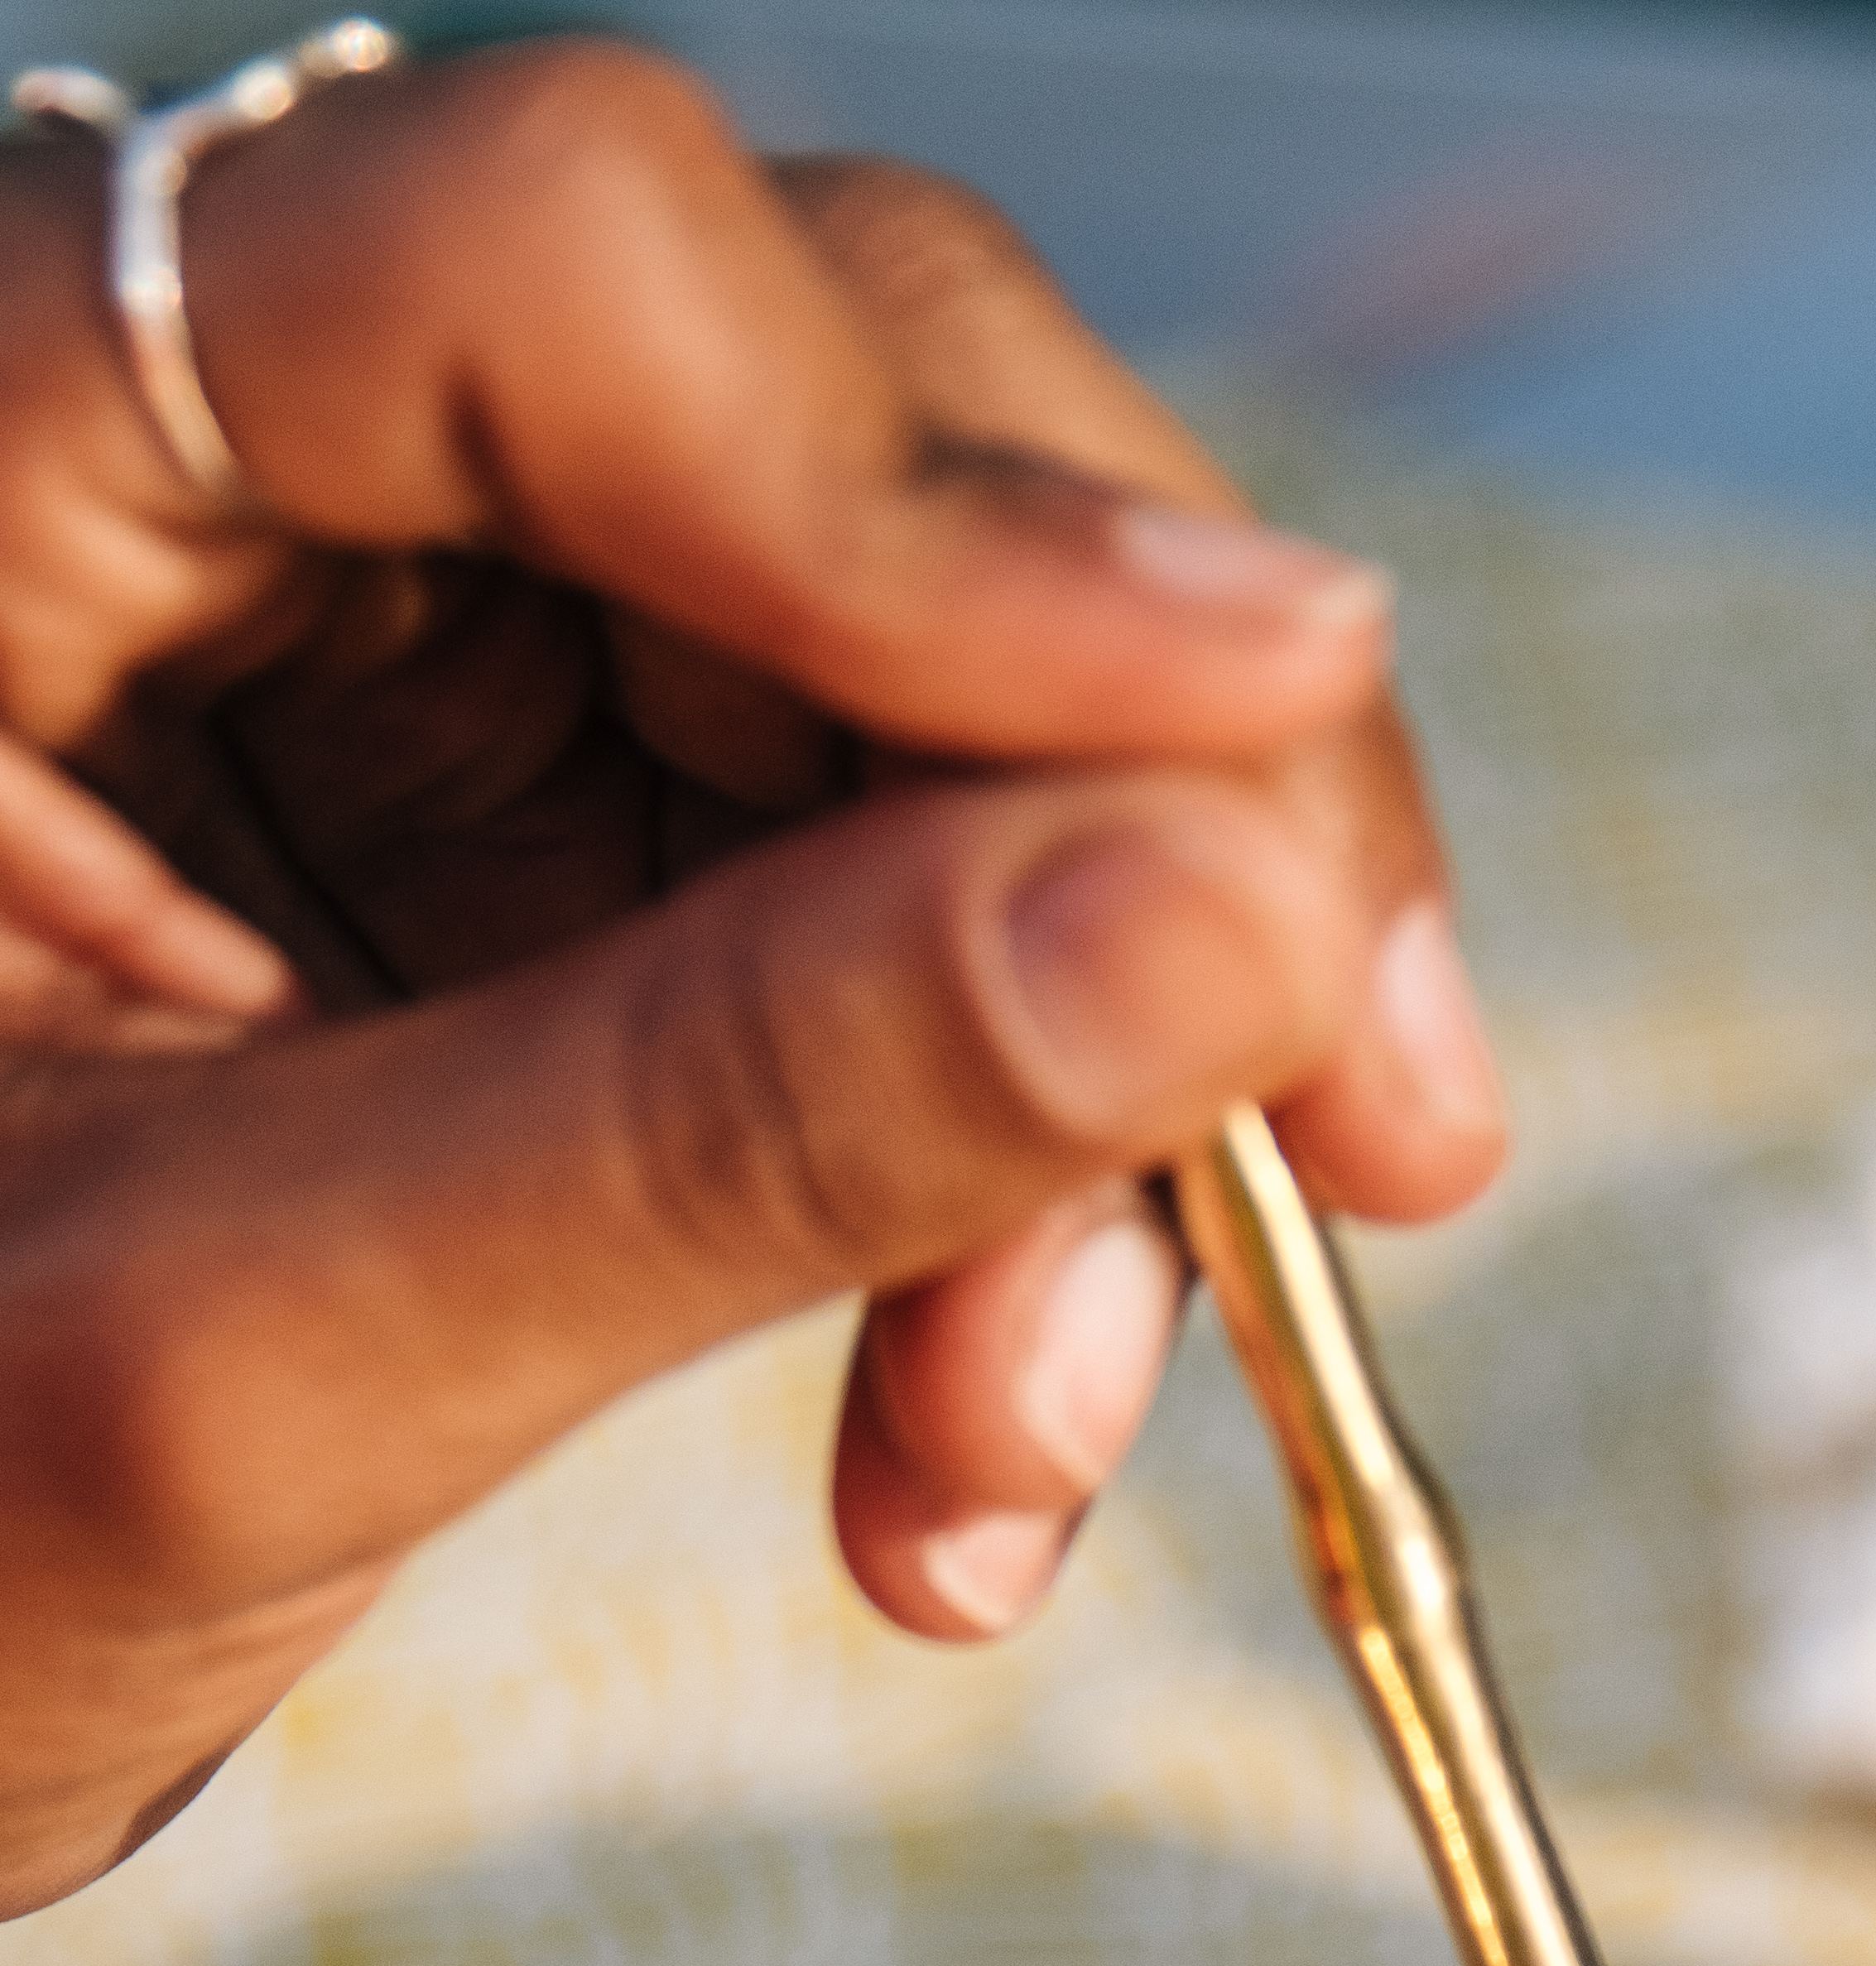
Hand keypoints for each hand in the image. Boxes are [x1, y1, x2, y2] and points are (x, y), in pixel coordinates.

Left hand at [0, 38, 1505, 1914]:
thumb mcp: (232, 1376)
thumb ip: (717, 1129)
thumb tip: (1235, 938)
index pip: (543, 268)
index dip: (949, 522)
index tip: (1267, 815)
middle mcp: (191, 418)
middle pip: (828, 405)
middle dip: (1133, 825)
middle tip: (1361, 1177)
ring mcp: (371, 591)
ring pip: (923, 656)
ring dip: (1088, 1064)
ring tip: (1014, 1466)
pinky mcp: (507, 778)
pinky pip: (886, 855)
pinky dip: (996, 1142)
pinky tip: (968, 1428)